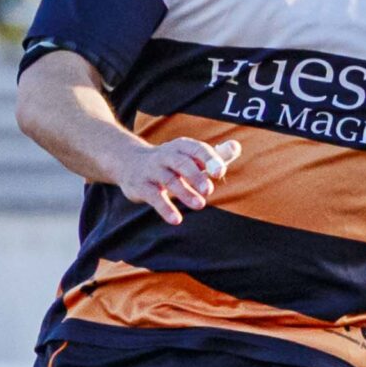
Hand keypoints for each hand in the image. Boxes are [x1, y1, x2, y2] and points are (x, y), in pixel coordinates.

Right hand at [119, 137, 239, 224]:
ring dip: (184, 193)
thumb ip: (216, 155)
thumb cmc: (173, 161)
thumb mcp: (192, 155)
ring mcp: (152, 170)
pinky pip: (153, 197)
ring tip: (200, 205)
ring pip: (168, 180)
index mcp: (182, 147)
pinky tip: (176, 219)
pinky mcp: (141, 186)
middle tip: (209, 190)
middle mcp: (166, 156)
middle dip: (196, 176)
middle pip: (182, 163)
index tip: (220, 172)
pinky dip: (164, 208)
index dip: (209, 159)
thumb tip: (236, 147)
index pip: (197, 149)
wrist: (129, 162)